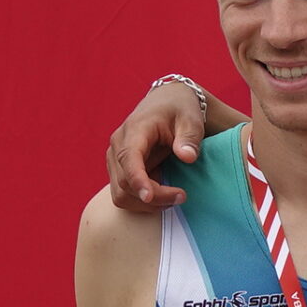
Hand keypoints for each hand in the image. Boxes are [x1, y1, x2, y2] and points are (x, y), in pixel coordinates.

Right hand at [107, 81, 206, 211]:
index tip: (150, 196)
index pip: (128, 158)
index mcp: (135, 130)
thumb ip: (189, 137)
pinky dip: (142, 202)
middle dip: (154, 197)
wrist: (167, 103)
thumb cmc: (180, 110)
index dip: (137, 180)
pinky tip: (163, 194)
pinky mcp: (119, 170)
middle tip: (182, 196)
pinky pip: (124, 194)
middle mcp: (118, 145)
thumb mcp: (191, 119)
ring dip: (147, 204)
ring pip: (121, 194)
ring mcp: (115, 159)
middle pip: (125, 183)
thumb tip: (187, 157)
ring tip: (175, 196)